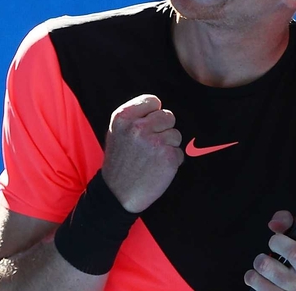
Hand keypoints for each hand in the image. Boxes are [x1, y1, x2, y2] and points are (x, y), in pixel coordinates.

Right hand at [101, 94, 183, 212]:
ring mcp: (155, 142)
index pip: (153, 101)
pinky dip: (172, 161)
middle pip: (168, 116)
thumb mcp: (116, 133)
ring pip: (176, 134)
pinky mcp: (168, 157)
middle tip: (150, 145)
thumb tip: (158, 108)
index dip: (153, 114)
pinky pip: (179, 152)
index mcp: (123, 118)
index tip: (148, 126)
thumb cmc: (119, 162)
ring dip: (169, 146)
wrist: (117, 194)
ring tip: (152, 158)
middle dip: (164, 129)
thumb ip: (136, 117)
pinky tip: (157, 168)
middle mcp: (139, 127)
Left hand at [244, 210, 295, 290]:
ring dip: (259, 261)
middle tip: (273, 242)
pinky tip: (258, 276)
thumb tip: (275, 224)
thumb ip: (285, 223)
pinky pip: (255, 282)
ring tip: (264, 263)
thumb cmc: (291, 263)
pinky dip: (251, 276)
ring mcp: (295, 289)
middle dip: (277, 241)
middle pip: (295, 252)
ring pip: (267, 267)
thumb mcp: (293, 240)